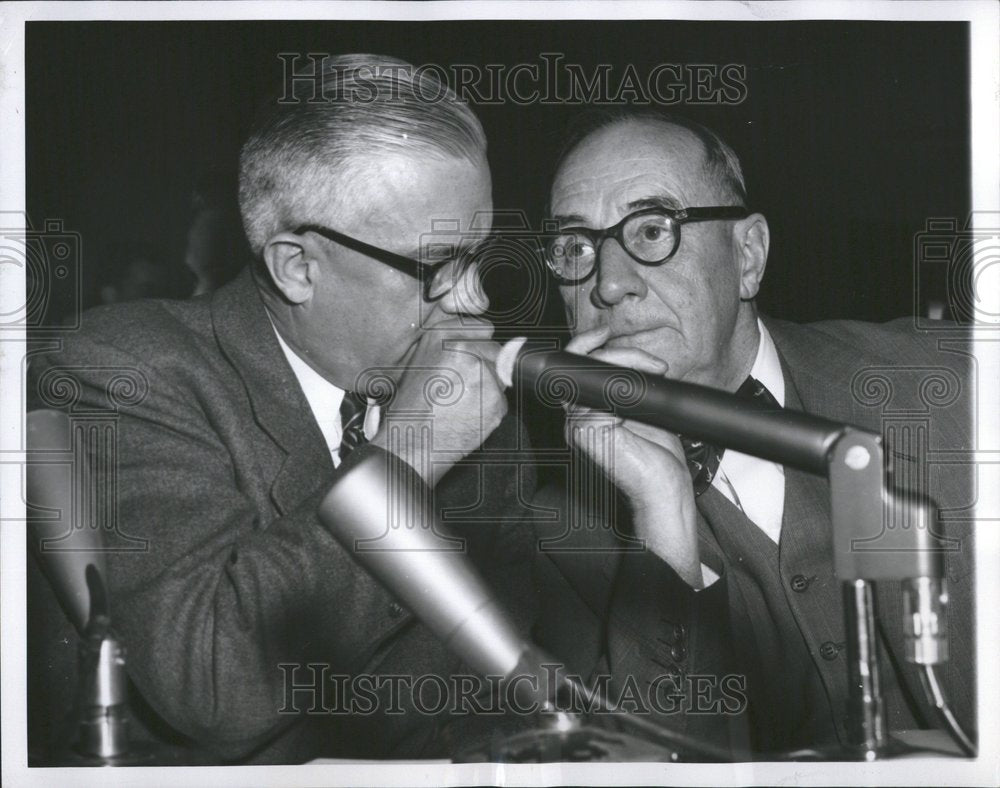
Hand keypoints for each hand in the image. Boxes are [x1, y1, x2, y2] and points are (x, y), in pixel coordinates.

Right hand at [370, 316, 505, 486]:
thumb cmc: (410, 408)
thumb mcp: (419, 361)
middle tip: (462, 388)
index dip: (478, 346)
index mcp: (442, 335)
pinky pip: (501, 400)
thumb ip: (450, 345)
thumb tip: (481, 338)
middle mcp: (464, 349)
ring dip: (488, 389)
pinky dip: (489, 410)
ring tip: (461, 403)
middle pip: (495, 351)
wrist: (410, 442)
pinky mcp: (494, 399)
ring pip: (500, 376)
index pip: (482, 328)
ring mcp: (482, 373)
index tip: (471, 358)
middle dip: (485, 368)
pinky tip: (467, 415)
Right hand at [564, 325, 700, 587]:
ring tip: (658, 376)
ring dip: (628, 368)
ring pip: (592, 377)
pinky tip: (643, 401)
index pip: (572, 367)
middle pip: (581, 365)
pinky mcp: (585, 434)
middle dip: (619, 353)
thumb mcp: (642, 407)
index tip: (605, 333)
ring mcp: (576, 426)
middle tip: (654, 364)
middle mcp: (574, 417)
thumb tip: (632, 357)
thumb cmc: (657, 454)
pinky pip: (600, 397)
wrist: (665, 488)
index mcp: (584, 409)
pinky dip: (625, 390)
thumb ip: (627, 384)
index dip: (584, 344)